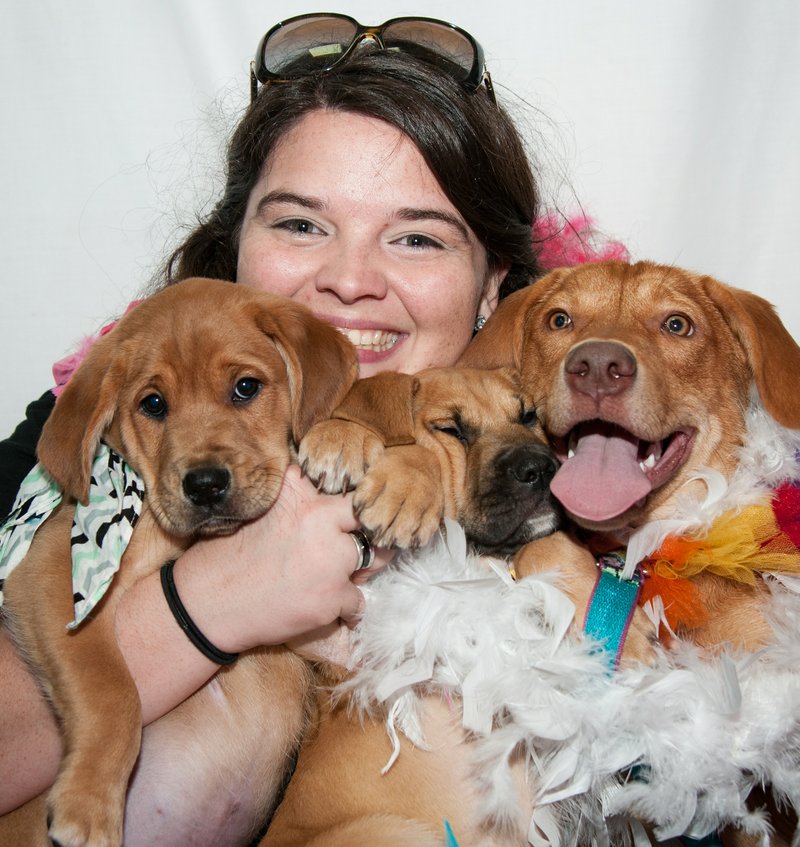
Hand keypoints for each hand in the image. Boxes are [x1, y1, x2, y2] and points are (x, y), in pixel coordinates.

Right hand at [171, 465, 391, 653]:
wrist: (207, 604)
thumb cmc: (229, 556)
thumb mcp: (263, 508)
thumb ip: (297, 496)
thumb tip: (325, 489)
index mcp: (300, 494)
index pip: (347, 485)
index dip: (355, 499)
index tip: (354, 512)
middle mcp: (319, 519)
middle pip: (368, 518)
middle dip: (369, 530)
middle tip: (365, 542)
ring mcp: (330, 559)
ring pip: (371, 560)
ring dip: (357, 571)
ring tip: (332, 578)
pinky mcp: (332, 596)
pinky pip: (357, 602)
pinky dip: (345, 608)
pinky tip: (323, 606)